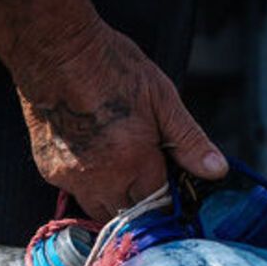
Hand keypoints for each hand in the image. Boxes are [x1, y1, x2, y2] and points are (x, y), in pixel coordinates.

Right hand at [14, 22, 226, 220]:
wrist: (55, 51)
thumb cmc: (110, 66)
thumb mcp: (162, 98)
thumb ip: (188, 140)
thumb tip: (216, 170)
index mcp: (134, 163)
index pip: (158, 203)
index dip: (167, 196)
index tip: (170, 182)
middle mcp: (102, 179)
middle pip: (129, 214)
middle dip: (142, 202)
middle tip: (147, 174)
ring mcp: (72, 178)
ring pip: (99, 210)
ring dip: (115, 201)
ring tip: (122, 171)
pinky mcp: (50, 171)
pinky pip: (75, 193)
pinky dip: (89, 185)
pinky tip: (94, 158)